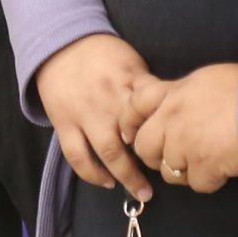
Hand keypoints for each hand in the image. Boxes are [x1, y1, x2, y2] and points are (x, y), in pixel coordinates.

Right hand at [37, 34, 153, 201]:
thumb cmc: (102, 53)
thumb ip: (146, 86)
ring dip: (125, 175)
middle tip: (167, 176)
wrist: (59, 44)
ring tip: (141, 192)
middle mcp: (107, 100)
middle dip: (150, 161)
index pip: (153, 108)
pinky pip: (77, 155)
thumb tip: (168, 112)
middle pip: (133, 136)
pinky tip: (106, 182)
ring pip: (107, 151)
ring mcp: (84, 114)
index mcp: (127, 81)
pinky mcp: (64, 124)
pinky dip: (92, 173)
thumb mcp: (131, 60)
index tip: (179, 144)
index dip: (167, 128)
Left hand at [122, 64, 237, 194]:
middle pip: (144, 146)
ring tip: (204, 161)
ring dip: (183, 170)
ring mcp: (185, 146)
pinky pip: (196, 184)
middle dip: (154, 155)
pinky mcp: (205, 167)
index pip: (134, 105)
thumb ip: (182, 93)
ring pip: (168, 172)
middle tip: (174, 155)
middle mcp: (171, 119)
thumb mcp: (205, 79)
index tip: (132, 134)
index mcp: (172, 93)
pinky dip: (209, 180)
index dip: (129, 122)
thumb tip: (175, 103)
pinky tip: (223, 169)